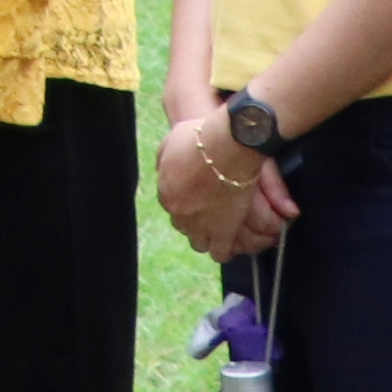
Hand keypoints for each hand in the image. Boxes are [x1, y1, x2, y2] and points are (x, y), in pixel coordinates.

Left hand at [154, 110, 283, 258]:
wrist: (227, 146)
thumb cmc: (201, 139)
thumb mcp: (171, 142)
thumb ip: (163, 158)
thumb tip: (162, 168)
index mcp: (165, 191)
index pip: (171, 206)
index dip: (185, 204)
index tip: (196, 202)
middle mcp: (178, 211)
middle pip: (183, 226)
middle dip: (194, 222)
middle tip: (209, 216)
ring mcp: (199, 224)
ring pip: (199, 243)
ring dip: (207, 238)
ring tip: (220, 232)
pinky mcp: (223, 232)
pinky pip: (219, 253)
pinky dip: (223, 250)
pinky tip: (230, 243)